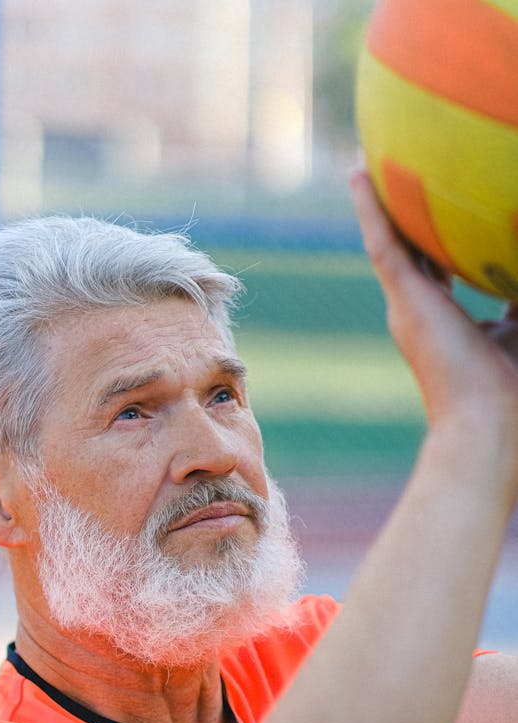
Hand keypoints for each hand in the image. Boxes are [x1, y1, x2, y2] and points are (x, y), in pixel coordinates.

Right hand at [350, 170, 517, 429]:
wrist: (490, 423)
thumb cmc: (513, 390)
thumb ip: (517, 294)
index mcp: (448, 321)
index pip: (442, 272)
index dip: (441, 246)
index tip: (444, 220)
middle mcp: (421, 312)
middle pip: (409, 252)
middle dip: (403, 217)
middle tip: (395, 176)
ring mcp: (408, 307)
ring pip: (389, 243)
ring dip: (377, 202)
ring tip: (366, 161)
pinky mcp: (405, 302)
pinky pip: (383, 244)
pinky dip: (369, 209)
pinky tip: (358, 172)